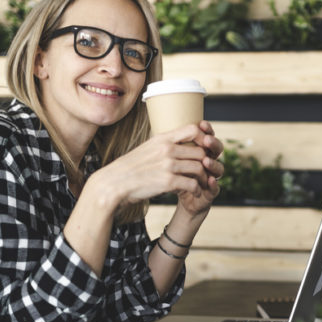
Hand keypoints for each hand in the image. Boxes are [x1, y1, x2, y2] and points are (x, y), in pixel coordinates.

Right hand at [88, 122, 222, 212]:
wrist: (114, 184)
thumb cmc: (130, 168)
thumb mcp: (147, 148)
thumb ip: (164, 145)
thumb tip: (178, 143)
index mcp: (163, 139)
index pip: (193, 129)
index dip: (203, 139)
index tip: (204, 148)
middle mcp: (167, 149)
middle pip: (200, 152)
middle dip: (206, 162)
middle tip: (206, 170)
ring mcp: (168, 165)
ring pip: (199, 168)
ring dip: (203, 178)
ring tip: (202, 183)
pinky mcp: (168, 182)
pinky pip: (192, 184)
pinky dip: (196, 189)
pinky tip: (195, 192)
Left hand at [176, 121, 223, 216]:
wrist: (174, 197)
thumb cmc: (170, 175)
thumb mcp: (168, 158)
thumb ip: (171, 145)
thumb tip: (163, 125)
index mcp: (199, 151)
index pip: (207, 137)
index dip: (207, 130)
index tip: (202, 124)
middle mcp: (208, 162)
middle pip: (217, 150)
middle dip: (213, 144)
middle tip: (207, 140)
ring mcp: (210, 177)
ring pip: (219, 168)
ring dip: (213, 164)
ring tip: (206, 161)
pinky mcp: (209, 193)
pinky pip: (215, 188)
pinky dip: (213, 184)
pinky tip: (210, 180)